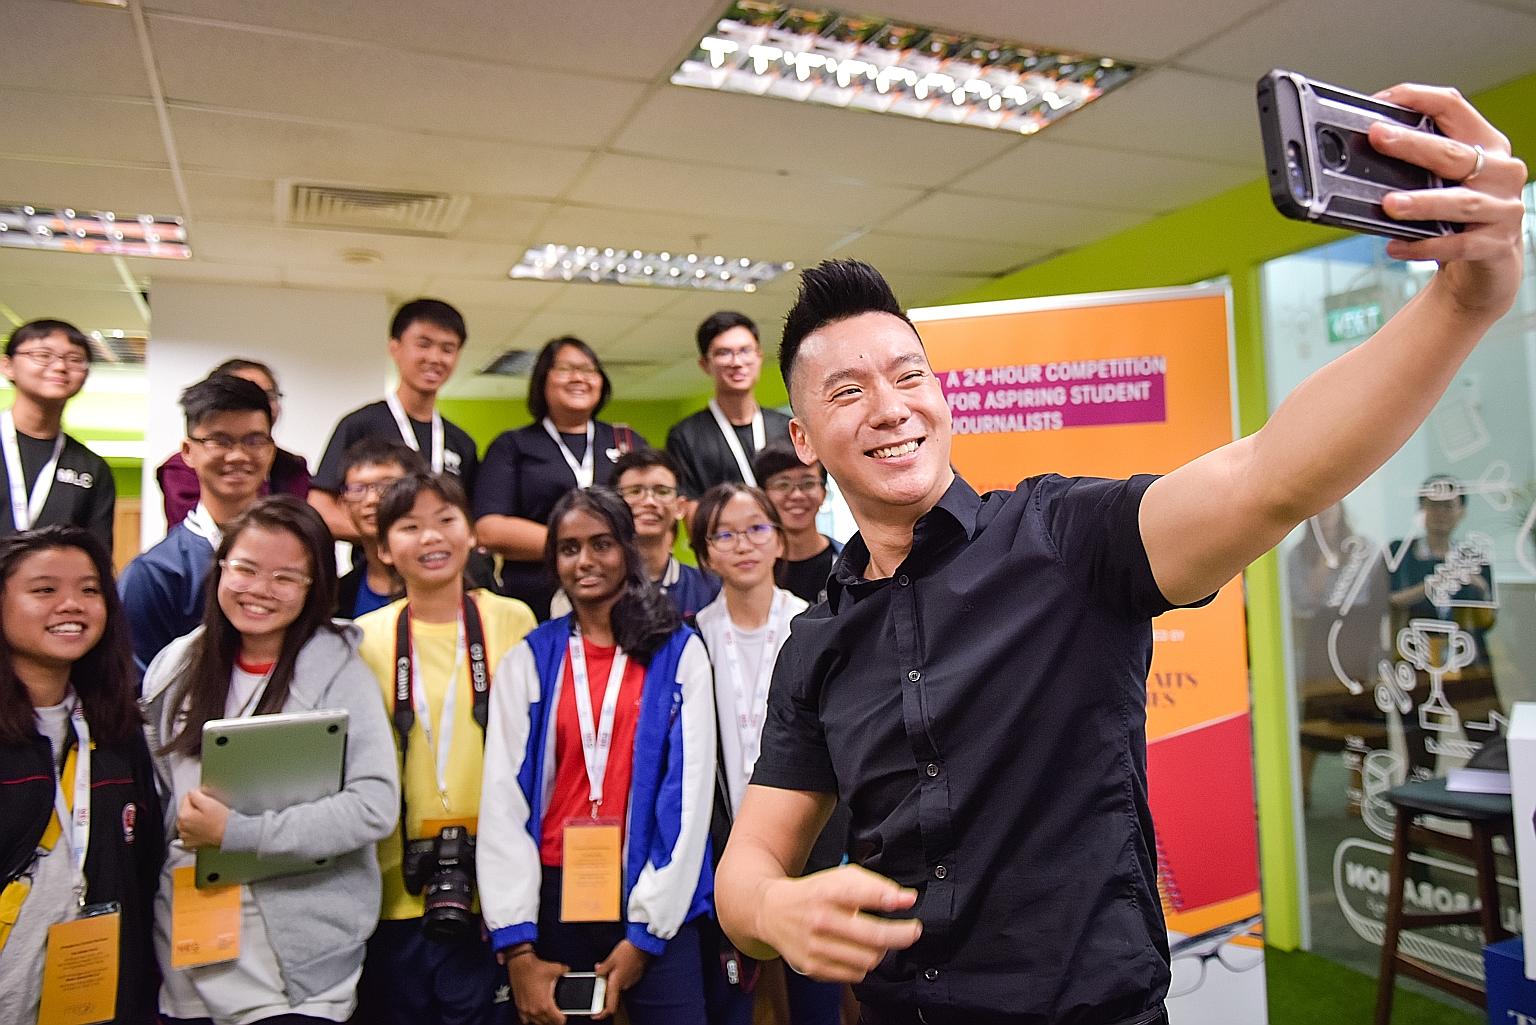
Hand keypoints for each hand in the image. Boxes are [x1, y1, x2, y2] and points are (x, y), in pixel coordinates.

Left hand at [176, 787, 229, 848]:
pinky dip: (194, 829)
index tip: (208, 797)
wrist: (229, 835)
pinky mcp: (190, 843)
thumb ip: (196, 794)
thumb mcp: (209, 802)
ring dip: (195, 817)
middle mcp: (181, 827)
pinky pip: (189, 832)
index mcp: (184, 815)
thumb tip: (191, 793)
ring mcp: (185, 836)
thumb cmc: (221, 821)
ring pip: (187, 820)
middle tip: (210, 807)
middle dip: (196, 806)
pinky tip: (203, 827)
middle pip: (186, 809)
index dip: (199, 794)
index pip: (187, 797)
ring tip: (208, 818)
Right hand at [505, 949, 567, 1024]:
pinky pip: (525, 1020)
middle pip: (548, 1023)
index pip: (558, 1020)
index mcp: (545, 1004)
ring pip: (537, 1023)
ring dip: (543, 1021)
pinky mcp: (519, 1006)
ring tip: (548, 1015)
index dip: (563, 1018)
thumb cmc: (534, 967)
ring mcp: (526, 1010)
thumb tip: (569, 971)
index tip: (564, 1015)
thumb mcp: (555, 969)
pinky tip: (534, 1014)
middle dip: (554, 1020)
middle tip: (558, 1014)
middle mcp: (534, 1010)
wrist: (520, 964)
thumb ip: (566, 971)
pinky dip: (531, 1019)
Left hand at [594, 939, 648, 1019]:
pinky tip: (618, 964)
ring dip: (611, 979)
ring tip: (610, 966)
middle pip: (611, 994)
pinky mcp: (635, 976)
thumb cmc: (628, 951)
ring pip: (617, 985)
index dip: (601, 1014)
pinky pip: (624, 980)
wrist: (643, 944)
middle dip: (604, 986)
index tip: (594, 1015)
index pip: (610, 1007)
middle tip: (600, 975)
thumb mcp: (611, 958)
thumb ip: (602, 969)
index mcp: (616, 984)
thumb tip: (597, 972)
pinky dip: (618, 975)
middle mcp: (624, 985)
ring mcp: (631, 981)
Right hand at [756, 864, 921, 982]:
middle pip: (874, 936)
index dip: (891, 899)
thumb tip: (906, 899)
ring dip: (881, 951)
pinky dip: (863, 964)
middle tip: (914, 930)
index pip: (864, 895)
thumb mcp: (840, 878)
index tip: (909, 901)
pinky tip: (857, 951)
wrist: (773, 912)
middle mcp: (820, 921)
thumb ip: (875, 885)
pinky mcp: (814, 967)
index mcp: (827, 892)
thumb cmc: (814, 893)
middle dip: (902, 934)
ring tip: (879, 940)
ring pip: (868, 959)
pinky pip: (855, 974)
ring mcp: (816, 947)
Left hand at [1368, 84, 1525, 318]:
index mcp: (1486, 144)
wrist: (1488, 264)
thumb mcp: (1447, 181)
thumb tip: (1364, 152)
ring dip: (1421, 201)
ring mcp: (1502, 208)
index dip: (1418, 98)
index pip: (1454, 107)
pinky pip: (1456, 245)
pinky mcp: (1495, 245)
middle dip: (1413, 144)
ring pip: (1459, 202)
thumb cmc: (1460, 215)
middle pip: (1453, 153)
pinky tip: (1395, 246)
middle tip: (1377, 137)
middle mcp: (1501, 171)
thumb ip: (1420, 164)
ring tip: (1389, 204)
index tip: (1382, 100)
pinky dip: (1423, 246)